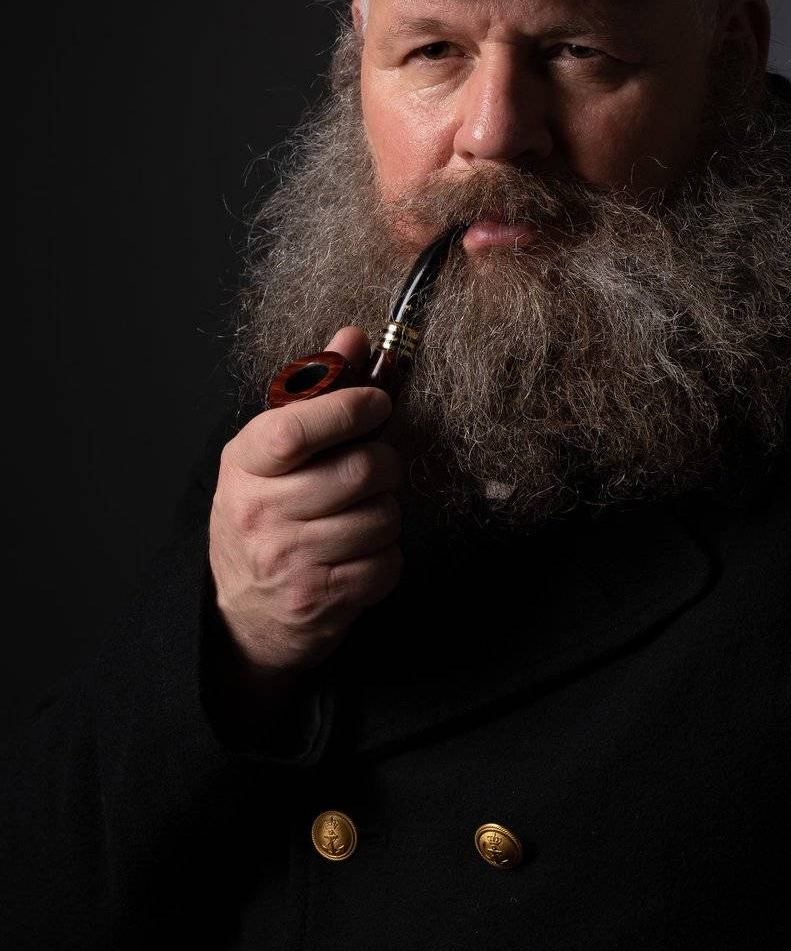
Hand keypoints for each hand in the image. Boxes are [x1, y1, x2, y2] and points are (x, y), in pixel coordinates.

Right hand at [208, 326, 403, 686]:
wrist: (242, 613)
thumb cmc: (266, 517)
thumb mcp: (272, 453)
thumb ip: (316, 392)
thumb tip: (353, 337)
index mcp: (245, 464)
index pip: (296, 427)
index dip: (349, 408)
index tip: (377, 403)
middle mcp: (261, 512)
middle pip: (358, 471)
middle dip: (384, 464)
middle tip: (375, 467)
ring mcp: (289, 560)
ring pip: (381, 517)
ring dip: (386, 513)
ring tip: (359, 515)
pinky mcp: (320, 599)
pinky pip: (387, 562)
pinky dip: (386, 556)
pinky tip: (359, 554)